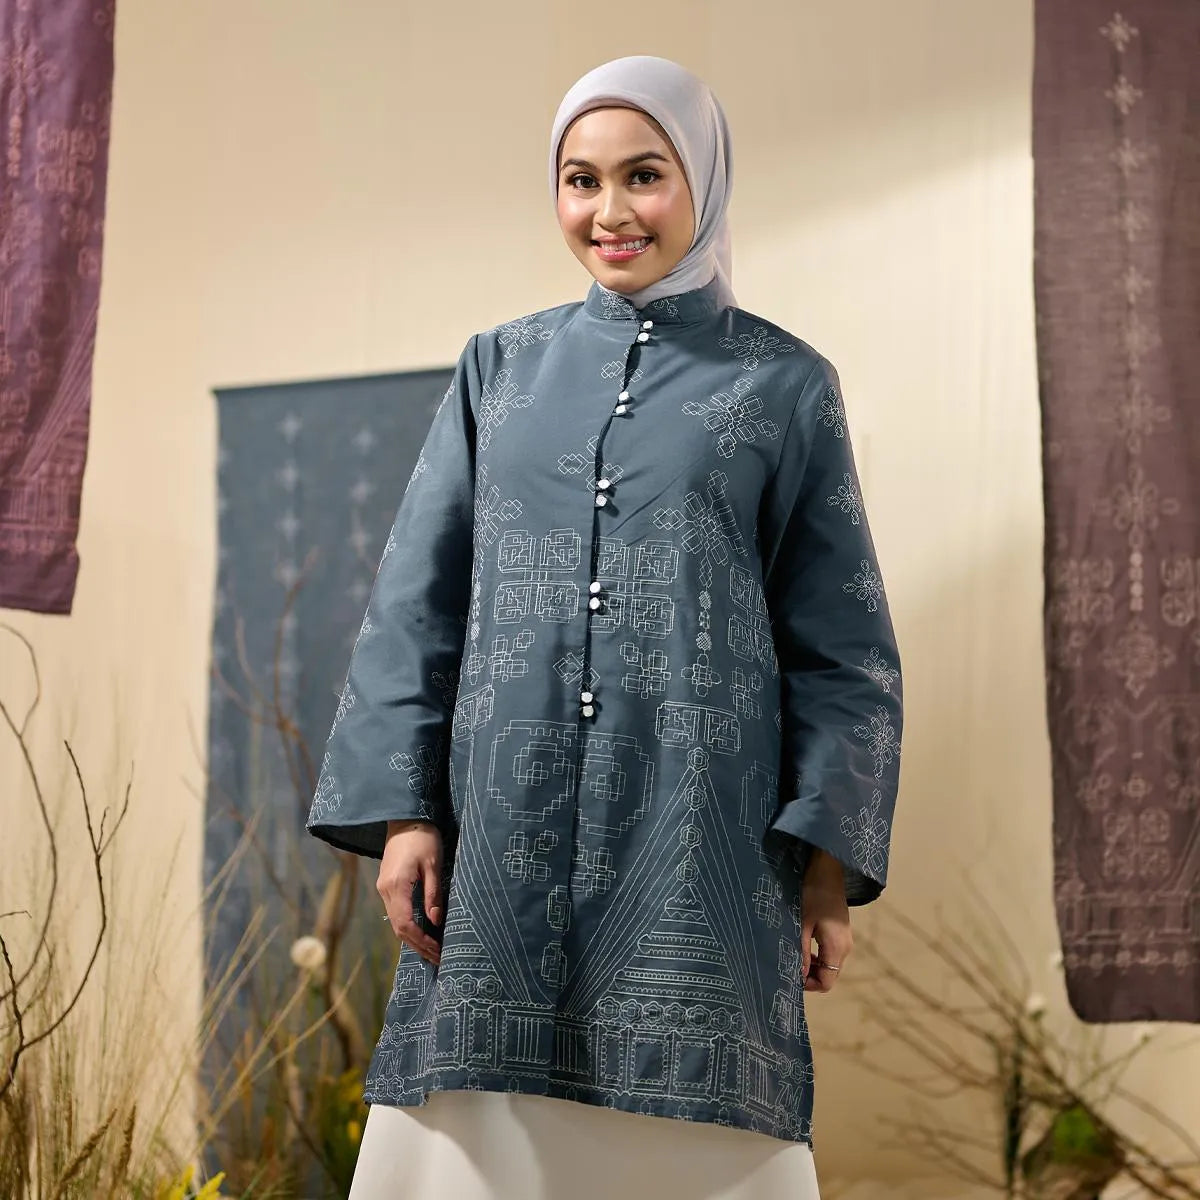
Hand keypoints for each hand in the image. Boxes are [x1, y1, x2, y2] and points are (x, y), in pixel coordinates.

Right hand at [378, 820, 442, 964]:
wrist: (405, 818)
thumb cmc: (423, 837)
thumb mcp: (433, 864)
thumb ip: (433, 893)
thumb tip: (434, 921)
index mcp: (397, 885)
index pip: (406, 924)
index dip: (422, 941)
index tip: (438, 951)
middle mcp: (385, 890)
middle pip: (399, 928)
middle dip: (418, 946)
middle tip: (438, 958)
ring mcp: (383, 888)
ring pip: (395, 922)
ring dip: (412, 938)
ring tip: (432, 950)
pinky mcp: (387, 884)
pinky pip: (395, 912)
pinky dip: (408, 926)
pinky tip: (421, 931)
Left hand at [801, 847, 851, 992]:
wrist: (828, 869)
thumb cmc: (813, 894)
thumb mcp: (802, 924)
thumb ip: (800, 951)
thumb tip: (796, 976)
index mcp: (837, 948)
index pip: (826, 982)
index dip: (807, 984)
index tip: (789, 975)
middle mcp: (846, 948)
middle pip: (829, 975)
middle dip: (809, 975)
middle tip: (789, 964)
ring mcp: (846, 940)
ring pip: (829, 965)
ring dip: (812, 965)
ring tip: (794, 953)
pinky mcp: (842, 933)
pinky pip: (830, 953)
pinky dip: (818, 955)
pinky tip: (803, 944)